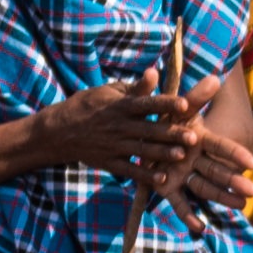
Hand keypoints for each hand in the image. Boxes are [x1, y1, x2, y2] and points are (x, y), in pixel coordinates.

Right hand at [22, 79, 209, 199]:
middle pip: (149, 130)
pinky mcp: (110, 162)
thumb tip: (155, 72)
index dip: (165, 104)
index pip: (147, 103)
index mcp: (121, 106)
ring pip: (143, 150)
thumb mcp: (108, 92)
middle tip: (194, 137)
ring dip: (163, 154)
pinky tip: (161, 179)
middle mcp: (119, 126)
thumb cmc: (88, 106)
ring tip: (182, 156)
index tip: (184, 104)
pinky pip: (130, 170)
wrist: (58, 132)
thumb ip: (134, 87)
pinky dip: (145, 176)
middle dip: (172, 134)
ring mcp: (114, 146)